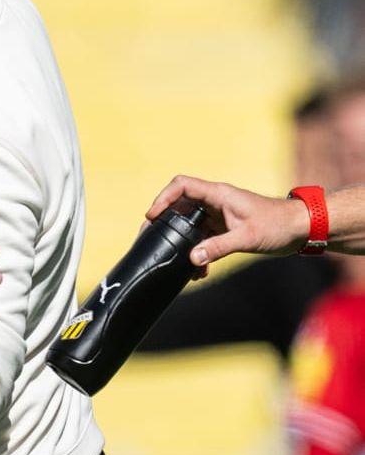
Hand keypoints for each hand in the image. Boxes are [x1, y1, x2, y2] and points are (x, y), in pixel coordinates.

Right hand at [146, 175, 310, 266]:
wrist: (301, 229)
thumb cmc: (278, 225)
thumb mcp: (247, 237)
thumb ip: (218, 247)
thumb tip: (192, 258)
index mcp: (218, 194)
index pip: (181, 186)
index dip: (163, 198)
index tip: (152, 216)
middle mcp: (214, 201)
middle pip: (178, 204)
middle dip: (164, 222)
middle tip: (152, 238)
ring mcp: (218, 214)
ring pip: (188, 224)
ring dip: (181, 241)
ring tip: (173, 258)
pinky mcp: (223, 227)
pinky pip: (201, 237)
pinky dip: (197, 251)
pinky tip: (199, 269)